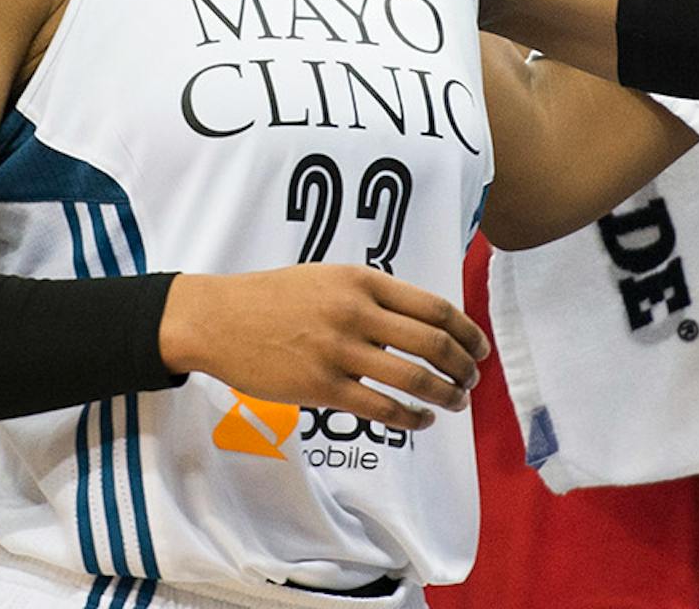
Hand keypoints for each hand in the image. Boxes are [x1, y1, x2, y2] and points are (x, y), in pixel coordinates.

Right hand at [159, 263, 487, 431]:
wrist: (218, 319)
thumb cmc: (277, 298)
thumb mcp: (331, 278)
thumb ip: (375, 295)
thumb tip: (425, 324)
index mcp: (363, 281)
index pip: (434, 308)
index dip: (467, 331)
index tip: (480, 348)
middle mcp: (356, 313)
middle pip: (433, 343)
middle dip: (463, 366)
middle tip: (472, 380)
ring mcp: (338, 351)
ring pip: (412, 379)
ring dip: (444, 394)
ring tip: (455, 402)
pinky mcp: (320, 387)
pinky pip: (380, 408)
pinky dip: (410, 419)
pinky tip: (421, 421)